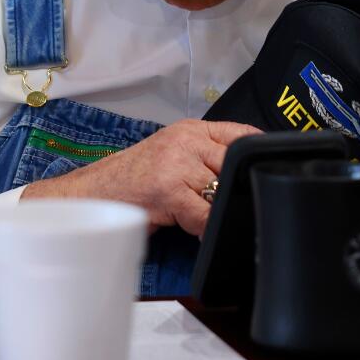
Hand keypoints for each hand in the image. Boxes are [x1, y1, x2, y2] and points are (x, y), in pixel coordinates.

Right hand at [21, 119, 259, 236]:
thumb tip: (243, 176)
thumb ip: (206, 157)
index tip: (268, 170)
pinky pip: (205, 215)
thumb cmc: (133, 179)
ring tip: (199, 218)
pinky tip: (194, 231)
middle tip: (233, 207)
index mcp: (191, 129)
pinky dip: (205, 229)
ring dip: (216, 212)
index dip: (258, 155)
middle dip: (236, 190)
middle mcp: (186, 140)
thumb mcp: (173, 155)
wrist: (92, 192)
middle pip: (236, 164)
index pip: (241, 134)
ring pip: (222, 191)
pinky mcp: (169, 188)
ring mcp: (177, 163)